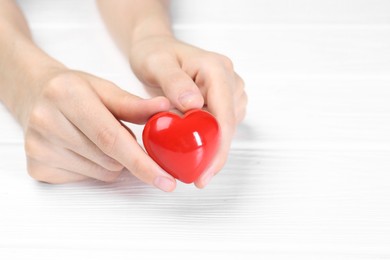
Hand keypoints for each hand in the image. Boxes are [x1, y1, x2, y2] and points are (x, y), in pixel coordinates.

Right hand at [23, 69, 176, 191]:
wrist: (33, 93)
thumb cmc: (73, 90)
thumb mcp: (104, 88)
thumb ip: (134, 104)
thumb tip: (166, 108)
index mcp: (67, 95)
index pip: (111, 138)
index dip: (142, 162)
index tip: (165, 180)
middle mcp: (47, 122)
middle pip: (111, 160)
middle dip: (126, 153)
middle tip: (114, 130)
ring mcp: (38, 148)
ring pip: (102, 173)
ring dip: (110, 161)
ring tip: (92, 136)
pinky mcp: (37, 167)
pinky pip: (85, 180)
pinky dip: (93, 168)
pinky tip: (79, 147)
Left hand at [129, 36, 247, 187]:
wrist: (157, 47)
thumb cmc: (154, 53)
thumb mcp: (157, 64)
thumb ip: (174, 82)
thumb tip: (193, 104)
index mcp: (215, 69)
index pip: (224, 113)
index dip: (219, 146)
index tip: (206, 172)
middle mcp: (228, 78)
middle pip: (229, 124)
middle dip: (217, 153)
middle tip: (199, 178)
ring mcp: (228, 88)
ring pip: (228, 126)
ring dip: (215, 147)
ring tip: (196, 165)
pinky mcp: (223, 97)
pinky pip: (222, 123)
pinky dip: (211, 138)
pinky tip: (197, 148)